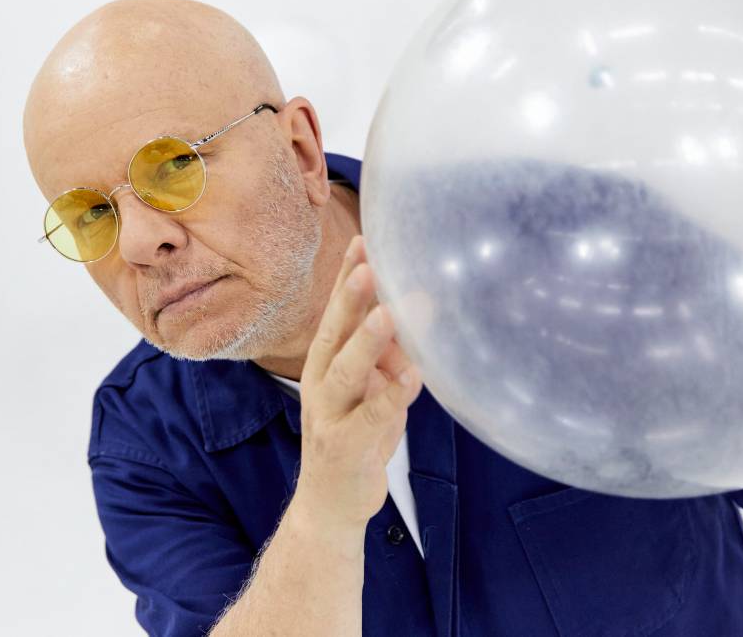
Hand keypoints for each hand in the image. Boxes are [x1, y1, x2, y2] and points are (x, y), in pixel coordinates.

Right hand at [293, 235, 423, 530]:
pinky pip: (371, 416)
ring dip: (366, 341)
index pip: (335, 312)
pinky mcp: (347, 444)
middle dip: (350, 298)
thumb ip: (389, 353)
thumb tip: (422, 312)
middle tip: (368, 264)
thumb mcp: (372, 387)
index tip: (363, 241)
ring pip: (345, 372)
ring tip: (387, 314)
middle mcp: (320, 381)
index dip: (346, 278)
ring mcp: (330, 413)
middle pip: (332, 333)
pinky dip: (392, 396)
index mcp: (324, 362)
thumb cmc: (354, 434)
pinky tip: (412, 377)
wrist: (331, 501)